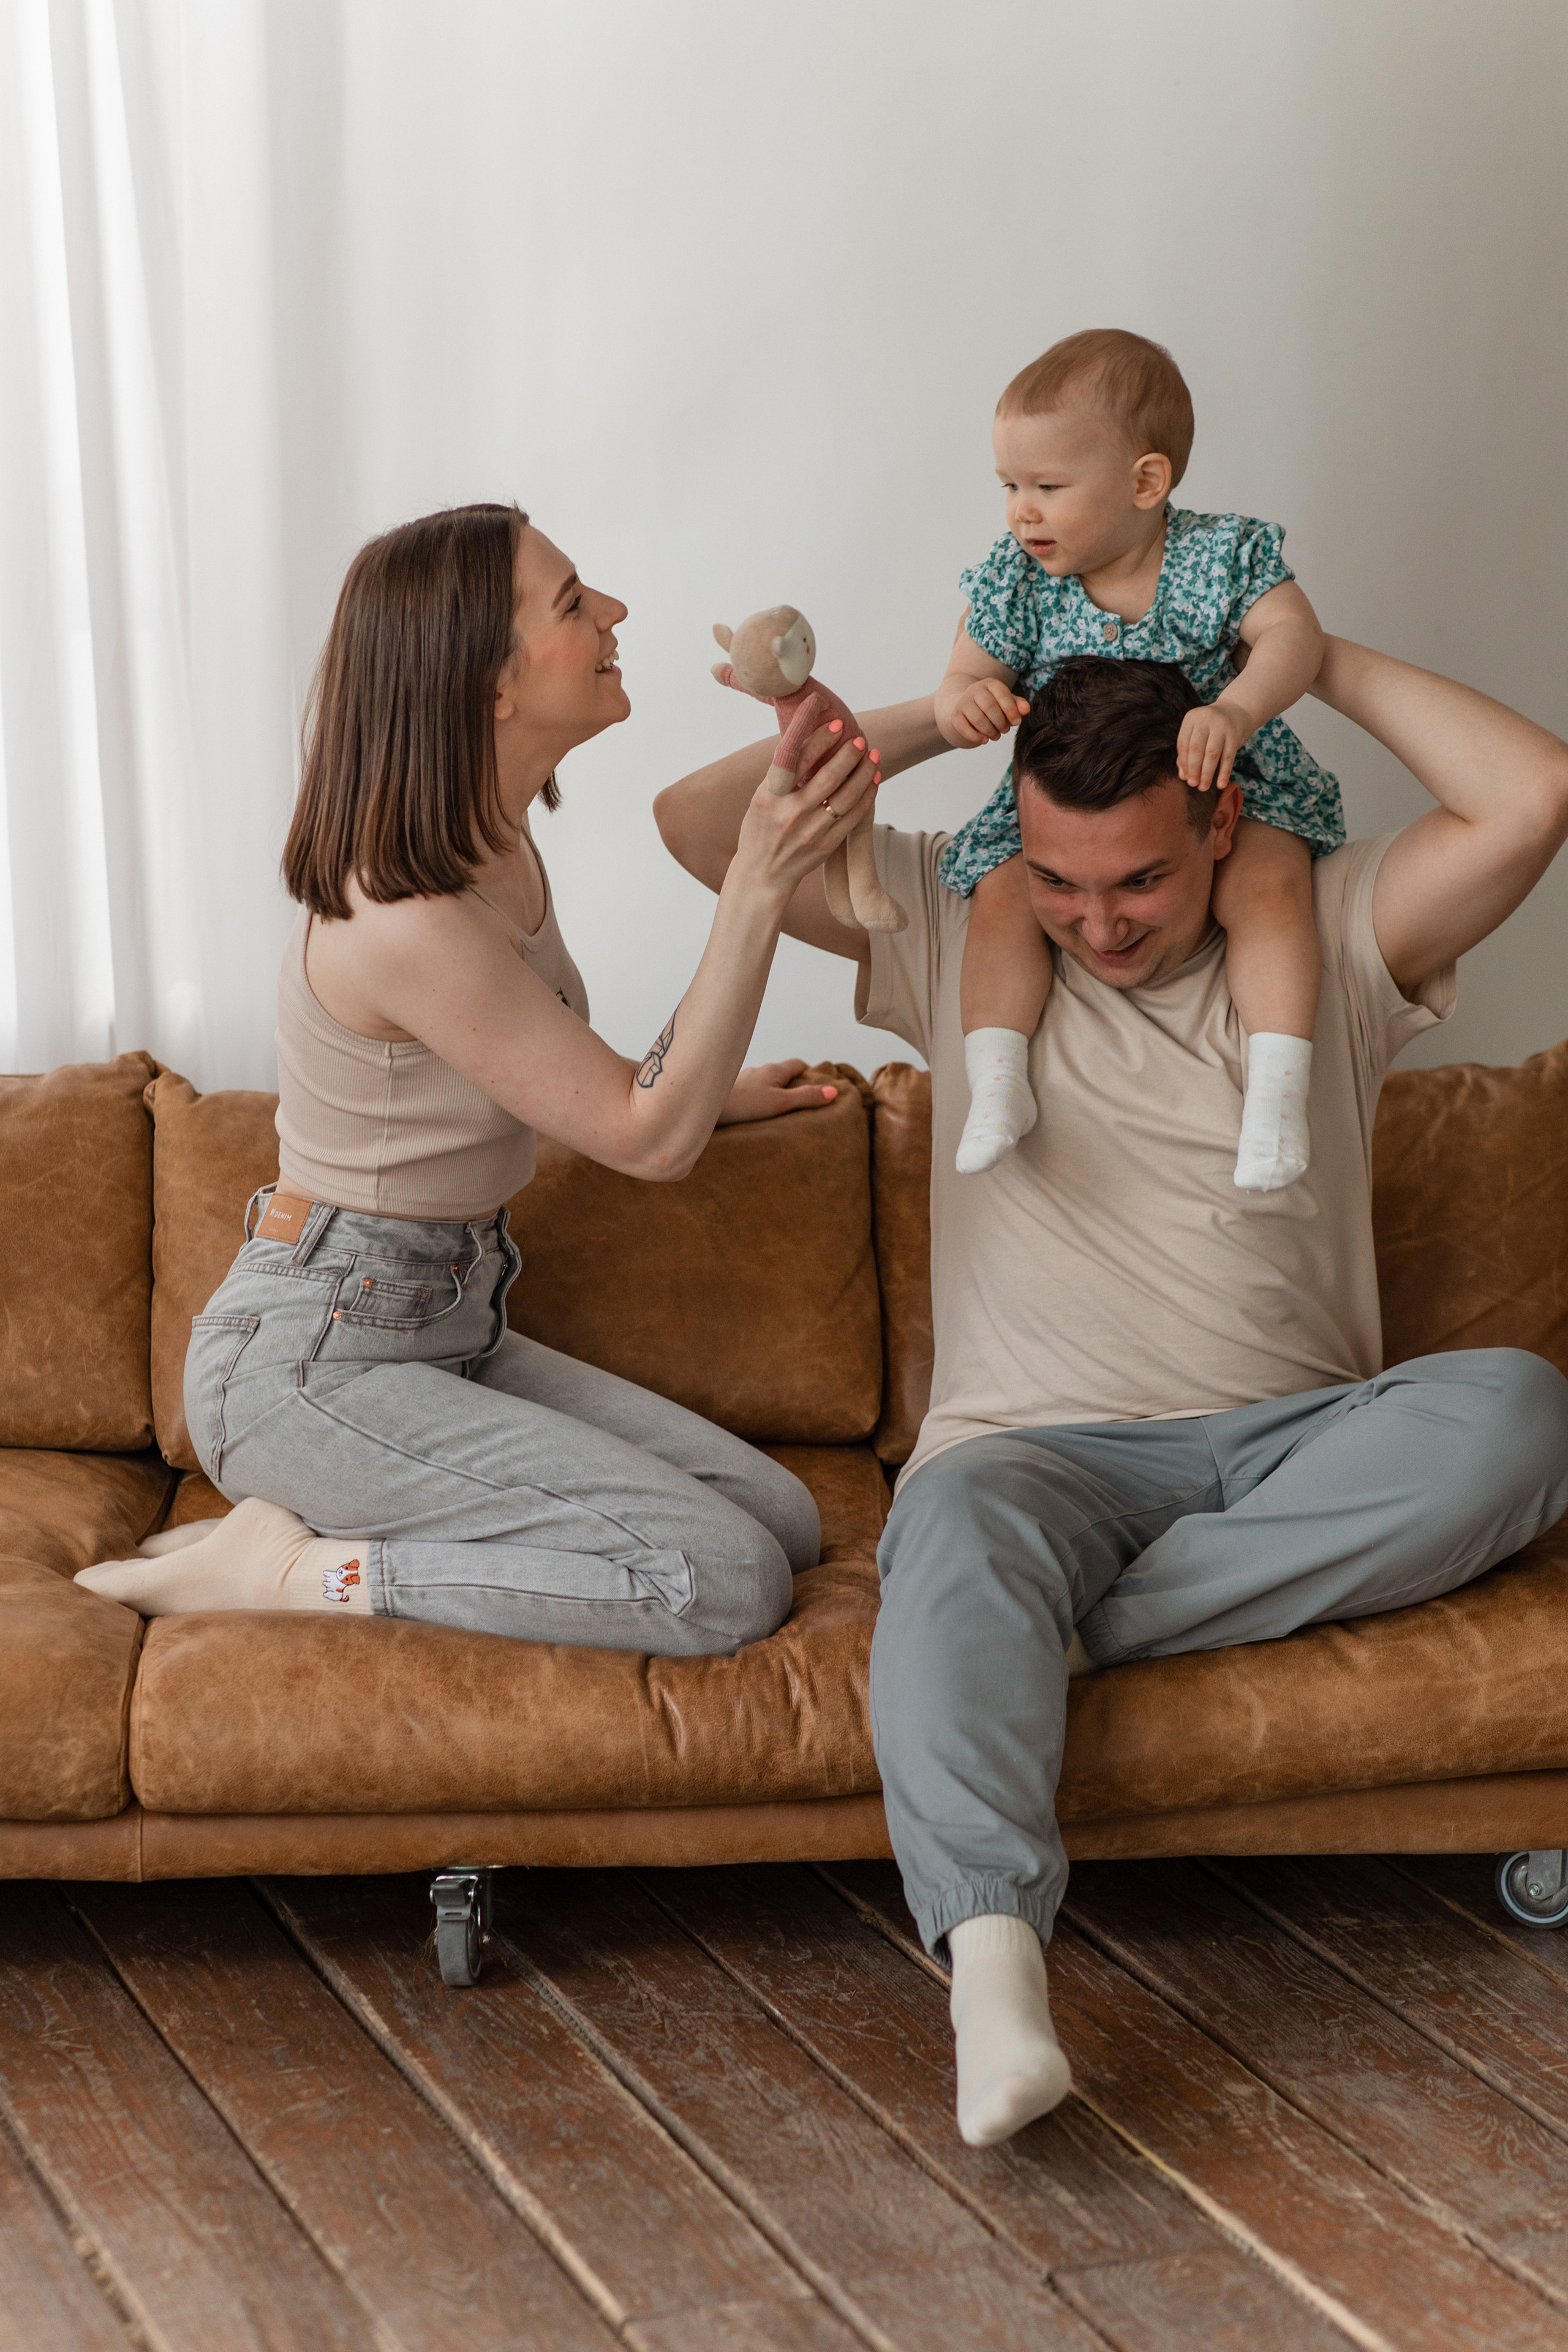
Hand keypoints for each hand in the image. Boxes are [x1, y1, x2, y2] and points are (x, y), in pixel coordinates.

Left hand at [715, 1060, 840, 1124]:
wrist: (702, 1108)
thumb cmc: (742, 1105)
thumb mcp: (780, 1103)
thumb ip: (806, 1098)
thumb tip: (834, 1091)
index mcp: (773, 1070)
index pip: (798, 1064)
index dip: (810, 1073)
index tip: (818, 1086)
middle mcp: (758, 1070)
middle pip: (781, 1074)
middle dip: (792, 1085)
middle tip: (802, 1102)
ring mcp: (742, 1080)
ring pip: (764, 1083)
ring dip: (773, 1093)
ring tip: (779, 1111)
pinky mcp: (730, 1092)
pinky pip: (750, 1093)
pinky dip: (758, 1100)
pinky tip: (755, 1114)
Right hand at [731, 723, 879, 904]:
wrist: (762, 873)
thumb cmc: (761, 829)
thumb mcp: (761, 799)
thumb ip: (783, 775)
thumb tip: (811, 740)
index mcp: (770, 797)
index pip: (796, 759)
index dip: (819, 738)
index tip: (836, 723)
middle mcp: (791, 814)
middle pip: (828, 777)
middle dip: (848, 754)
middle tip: (860, 739)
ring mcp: (811, 831)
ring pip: (847, 796)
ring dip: (864, 772)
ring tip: (873, 755)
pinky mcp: (826, 845)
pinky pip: (854, 816)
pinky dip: (867, 795)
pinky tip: (873, 780)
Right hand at [937, 677, 1030, 747]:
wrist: (969, 706)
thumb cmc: (994, 705)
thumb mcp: (1007, 703)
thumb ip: (1018, 705)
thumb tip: (1026, 710)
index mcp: (991, 684)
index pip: (1002, 694)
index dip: (1010, 709)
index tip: (1017, 722)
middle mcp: (975, 690)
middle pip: (989, 707)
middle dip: (1000, 722)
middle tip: (1005, 730)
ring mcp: (963, 702)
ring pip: (977, 718)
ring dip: (989, 731)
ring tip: (996, 736)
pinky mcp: (956, 715)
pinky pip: (964, 728)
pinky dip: (975, 737)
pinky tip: (984, 740)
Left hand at [1178, 697, 1253, 790]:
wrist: (1237, 710)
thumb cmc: (1211, 727)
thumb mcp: (1197, 733)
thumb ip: (1187, 752)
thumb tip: (1183, 776)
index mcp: (1191, 718)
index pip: (1183, 744)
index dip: (1184, 762)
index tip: (1185, 777)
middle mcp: (1205, 720)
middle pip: (1196, 749)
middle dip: (1194, 769)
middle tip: (1193, 784)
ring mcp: (1221, 726)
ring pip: (1212, 754)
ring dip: (1207, 773)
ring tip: (1204, 787)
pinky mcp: (1235, 734)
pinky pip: (1228, 757)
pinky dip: (1224, 772)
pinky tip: (1221, 784)